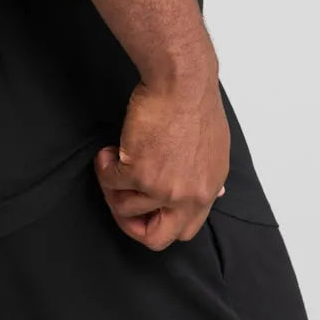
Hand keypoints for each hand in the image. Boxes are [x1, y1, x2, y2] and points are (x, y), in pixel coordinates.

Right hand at [93, 74, 228, 251]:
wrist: (182, 82)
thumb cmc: (195, 103)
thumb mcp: (215, 148)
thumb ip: (208, 176)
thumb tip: (214, 193)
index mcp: (208, 191)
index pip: (184, 231)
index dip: (158, 220)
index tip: (144, 202)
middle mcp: (188, 197)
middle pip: (156, 238)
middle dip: (131, 222)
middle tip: (120, 196)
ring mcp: (163, 188)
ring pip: (125, 208)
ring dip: (113, 186)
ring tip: (113, 161)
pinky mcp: (140, 172)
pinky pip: (111, 182)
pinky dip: (104, 168)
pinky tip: (108, 151)